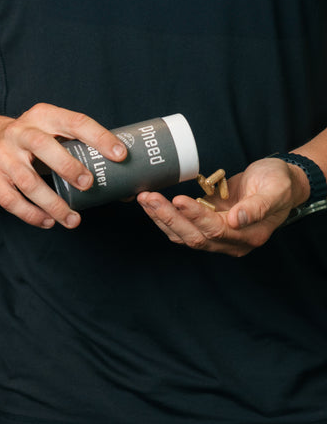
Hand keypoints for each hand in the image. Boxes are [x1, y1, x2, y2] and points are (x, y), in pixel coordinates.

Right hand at [0, 103, 126, 228]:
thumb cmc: (32, 144)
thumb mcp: (52, 135)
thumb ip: (81, 154)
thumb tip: (126, 189)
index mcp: (42, 116)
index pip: (74, 122)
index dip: (99, 137)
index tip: (119, 155)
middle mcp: (19, 132)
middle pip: (42, 146)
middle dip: (68, 166)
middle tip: (89, 185)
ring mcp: (1, 154)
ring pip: (27, 181)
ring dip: (52, 203)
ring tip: (72, 220)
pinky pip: (10, 200)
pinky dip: (31, 214)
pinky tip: (48, 222)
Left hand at [136, 157, 307, 256]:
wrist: (279, 182)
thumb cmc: (279, 183)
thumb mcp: (275, 190)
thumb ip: (257, 206)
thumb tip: (236, 220)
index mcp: (248, 236)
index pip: (216, 230)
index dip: (196, 216)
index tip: (179, 199)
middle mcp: (230, 242)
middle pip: (193, 236)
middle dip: (169, 217)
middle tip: (150, 198)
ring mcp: (216, 237)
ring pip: (182, 234)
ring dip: (161, 217)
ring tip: (145, 199)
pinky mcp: (204, 227)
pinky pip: (180, 227)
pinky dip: (164, 216)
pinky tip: (151, 204)